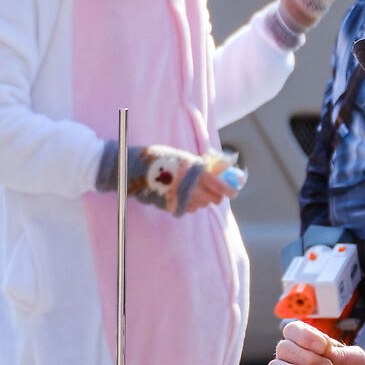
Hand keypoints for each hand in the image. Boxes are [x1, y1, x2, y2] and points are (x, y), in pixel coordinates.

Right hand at [99, 143, 240, 214]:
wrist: (131, 168)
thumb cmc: (157, 157)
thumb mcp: (181, 156)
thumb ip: (200, 164)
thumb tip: (219, 170)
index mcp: (193, 171)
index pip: (218, 185)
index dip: (229, 189)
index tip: (233, 191)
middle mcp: (188, 186)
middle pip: (212, 199)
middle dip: (216, 195)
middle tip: (214, 191)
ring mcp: (179, 198)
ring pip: (201, 205)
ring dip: (202, 199)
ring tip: (194, 190)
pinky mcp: (170, 206)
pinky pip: (188, 209)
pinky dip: (190, 204)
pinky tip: (184, 196)